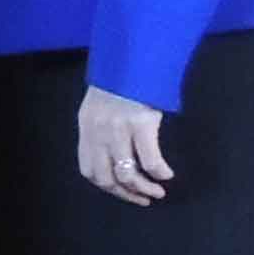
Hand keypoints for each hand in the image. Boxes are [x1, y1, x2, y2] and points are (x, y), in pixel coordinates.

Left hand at [78, 86, 173, 204]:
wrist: (135, 55)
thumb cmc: (121, 79)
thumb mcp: (100, 104)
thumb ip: (101, 128)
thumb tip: (113, 155)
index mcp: (87, 126)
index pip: (88, 169)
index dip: (105, 186)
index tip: (123, 192)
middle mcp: (98, 131)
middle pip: (106, 177)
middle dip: (125, 194)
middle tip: (142, 199)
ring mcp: (118, 129)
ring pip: (127, 173)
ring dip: (143, 188)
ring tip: (157, 192)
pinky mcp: (141, 124)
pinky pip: (149, 160)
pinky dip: (159, 172)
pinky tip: (167, 174)